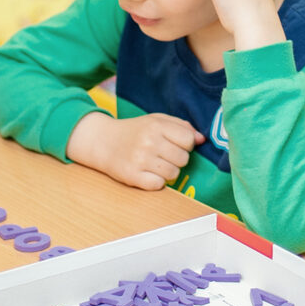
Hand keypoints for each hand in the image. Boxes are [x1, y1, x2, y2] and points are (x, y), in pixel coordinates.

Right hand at [66, 111, 203, 190]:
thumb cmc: (134, 131)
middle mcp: (148, 141)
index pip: (189, 140)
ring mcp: (140, 160)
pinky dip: (156, 181)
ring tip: (155, 164)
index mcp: (156, 125)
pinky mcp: (133, 176)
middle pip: (183, 158)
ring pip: (174, 173)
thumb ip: (181, 126)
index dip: (185, 144)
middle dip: (176, 158)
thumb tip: (202, 139)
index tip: (174, 144)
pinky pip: (159, 185)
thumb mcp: (155, 120)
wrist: (102, 141)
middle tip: (163, 154)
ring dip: (168, 171)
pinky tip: (147, 173)